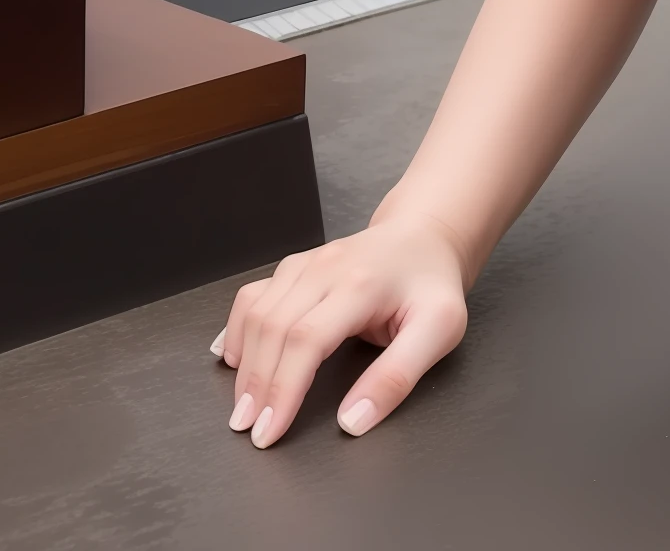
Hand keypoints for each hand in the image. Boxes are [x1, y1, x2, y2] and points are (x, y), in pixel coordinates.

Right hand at [211, 211, 471, 448]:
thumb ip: (398, 377)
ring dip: (243, 364)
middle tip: (248, 431)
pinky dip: (236, 329)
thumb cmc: (432, 285)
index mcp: (362, 283)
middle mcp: (327, 268)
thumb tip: (352, 422)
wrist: (426, 236)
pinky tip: (230, 359)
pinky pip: (252, 296)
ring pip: (256, 313)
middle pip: (273, 328)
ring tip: (242, 407)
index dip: (283, 390)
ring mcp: (307, 264)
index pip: (307, 339)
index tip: (268, 433)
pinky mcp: (295, 267)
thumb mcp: (439, 330)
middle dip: (256, 386)